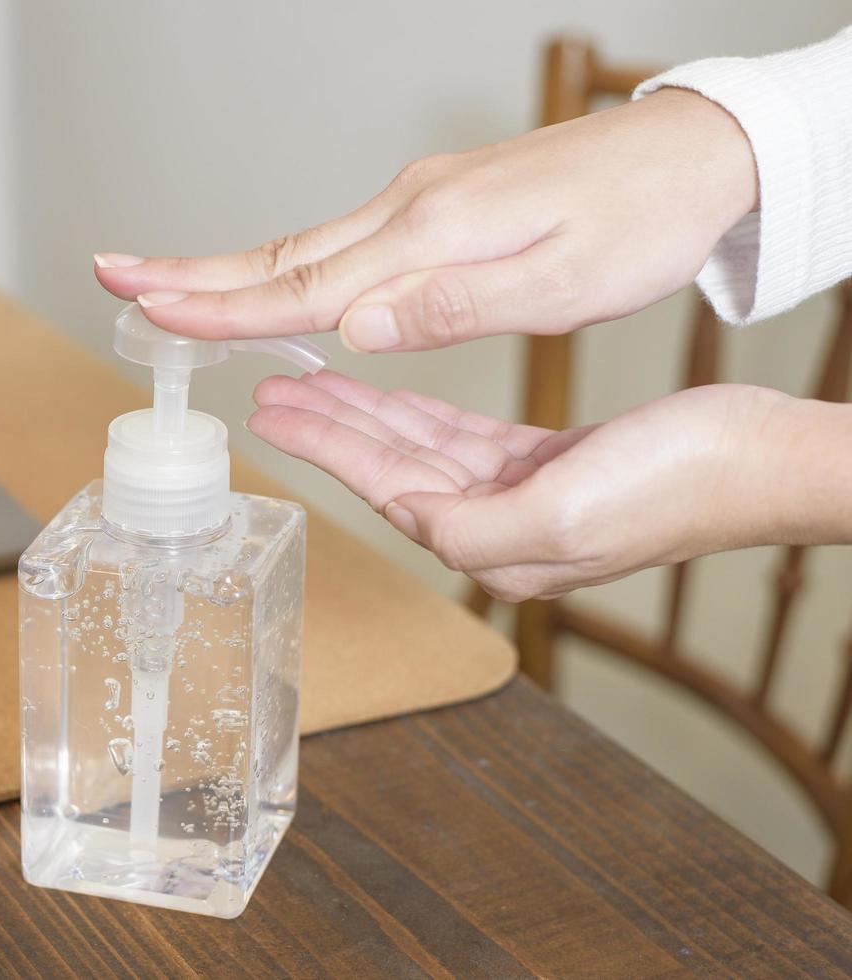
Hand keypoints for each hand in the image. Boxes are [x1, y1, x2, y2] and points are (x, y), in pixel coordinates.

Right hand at [94, 90, 756, 351]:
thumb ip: (450, 307)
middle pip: (277, 255)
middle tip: (112, 274)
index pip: (301, 286)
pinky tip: (267, 282)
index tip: (147, 312)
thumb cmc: (638, 223)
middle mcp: (408, 211)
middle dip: (190, 275)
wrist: (693, 154)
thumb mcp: (561, 283)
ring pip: (301, 248)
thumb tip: (350, 328)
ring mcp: (417, 203)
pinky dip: (281, 266)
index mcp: (430, 236)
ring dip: (225, 270)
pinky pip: (336, 244)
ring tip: (161, 284)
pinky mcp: (433, 207)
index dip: (219, 308)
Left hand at [246, 372, 810, 600]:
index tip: (274, 415)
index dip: (326, 448)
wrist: (759, 458)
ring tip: (310, 386)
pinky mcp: (545, 464)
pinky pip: (462, 436)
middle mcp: (497, 530)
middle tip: (273, 393)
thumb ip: (473, 527)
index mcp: (493, 549)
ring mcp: (520, 497)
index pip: (385, 489)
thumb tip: (408, 520)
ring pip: (420, 448)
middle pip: (390, 469)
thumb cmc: (677, 487)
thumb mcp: (562, 515)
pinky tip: (387, 395)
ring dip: (366, 415)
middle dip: (330, 429)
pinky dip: (421, 413)